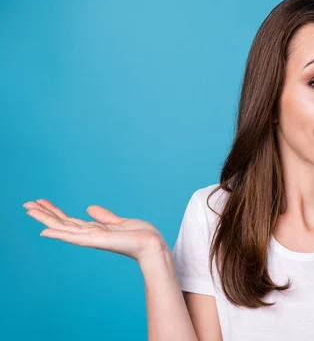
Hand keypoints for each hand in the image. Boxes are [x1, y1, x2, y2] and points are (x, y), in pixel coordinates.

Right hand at [23, 199, 167, 262]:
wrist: (152, 245)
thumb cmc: (140, 236)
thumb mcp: (120, 222)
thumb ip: (104, 216)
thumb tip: (89, 208)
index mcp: (95, 230)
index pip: (69, 220)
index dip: (55, 212)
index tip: (41, 201)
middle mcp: (90, 235)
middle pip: (62, 223)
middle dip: (44, 214)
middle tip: (26, 204)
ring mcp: (92, 239)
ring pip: (64, 228)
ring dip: (46, 220)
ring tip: (29, 210)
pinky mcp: (97, 241)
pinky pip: (75, 237)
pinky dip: (59, 234)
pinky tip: (45, 231)